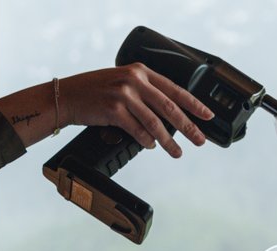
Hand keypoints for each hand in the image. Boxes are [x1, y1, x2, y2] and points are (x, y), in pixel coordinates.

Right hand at [59, 64, 214, 157]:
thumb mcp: (122, 83)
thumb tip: (168, 116)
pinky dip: (146, 141)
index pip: (175, 89)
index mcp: (141, 71)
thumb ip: (144, 93)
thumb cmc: (95, 92)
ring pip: (155, 122)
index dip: (194, 104)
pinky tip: (150, 146)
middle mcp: (135, 80)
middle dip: (189, 126)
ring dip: (168, 141)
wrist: (67, 96)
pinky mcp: (114, 109)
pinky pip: (138, 130)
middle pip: (170, 107)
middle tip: (200, 141)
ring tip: (177, 152)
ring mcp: (125, 94)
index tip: (208, 116)